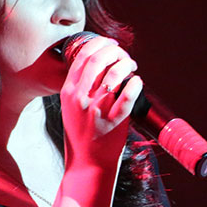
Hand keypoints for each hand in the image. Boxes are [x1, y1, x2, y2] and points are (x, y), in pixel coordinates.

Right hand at [58, 35, 141, 173]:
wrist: (87, 163)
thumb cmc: (81, 134)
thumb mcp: (71, 107)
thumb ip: (80, 86)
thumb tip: (99, 63)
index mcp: (69, 91)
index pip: (83, 56)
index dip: (100, 44)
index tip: (111, 44)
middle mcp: (81, 98)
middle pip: (99, 60)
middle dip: (115, 50)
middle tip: (124, 54)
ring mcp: (97, 110)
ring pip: (114, 75)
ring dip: (127, 64)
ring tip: (132, 67)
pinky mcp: (113, 122)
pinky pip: (127, 98)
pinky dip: (135, 85)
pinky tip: (138, 82)